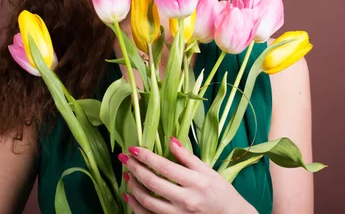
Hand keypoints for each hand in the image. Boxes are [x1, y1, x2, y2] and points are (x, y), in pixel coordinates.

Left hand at [118, 136, 257, 213]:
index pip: (165, 167)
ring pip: (148, 203)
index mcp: (196, 182)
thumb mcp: (208, 171)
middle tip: (124, 158)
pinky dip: (136, 207)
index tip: (133, 148)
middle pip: (153, 184)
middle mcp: (186, 200)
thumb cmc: (220, 191)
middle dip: (135, 169)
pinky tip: (129, 196)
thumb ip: (188, 157)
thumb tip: (170, 139)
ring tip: (126, 175)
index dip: (147, 157)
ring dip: (133, 188)